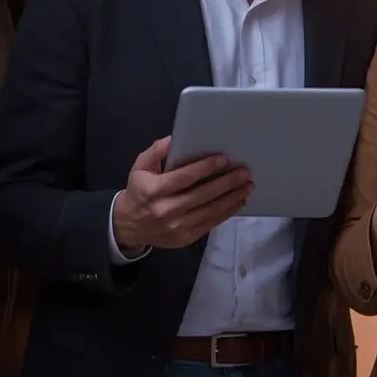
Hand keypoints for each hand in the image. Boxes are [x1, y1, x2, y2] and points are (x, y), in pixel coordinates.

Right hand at [112, 136, 253, 250]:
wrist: (128, 226)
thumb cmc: (139, 191)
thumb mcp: (140, 167)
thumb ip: (156, 151)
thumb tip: (174, 139)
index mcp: (154, 191)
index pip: (184, 178)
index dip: (205, 168)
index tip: (224, 159)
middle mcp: (166, 210)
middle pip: (202, 195)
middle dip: (226, 182)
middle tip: (244, 172)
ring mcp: (177, 227)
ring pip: (211, 211)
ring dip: (232, 197)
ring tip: (247, 185)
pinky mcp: (186, 238)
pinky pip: (211, 223)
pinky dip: (227, 212)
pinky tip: (239, 201)